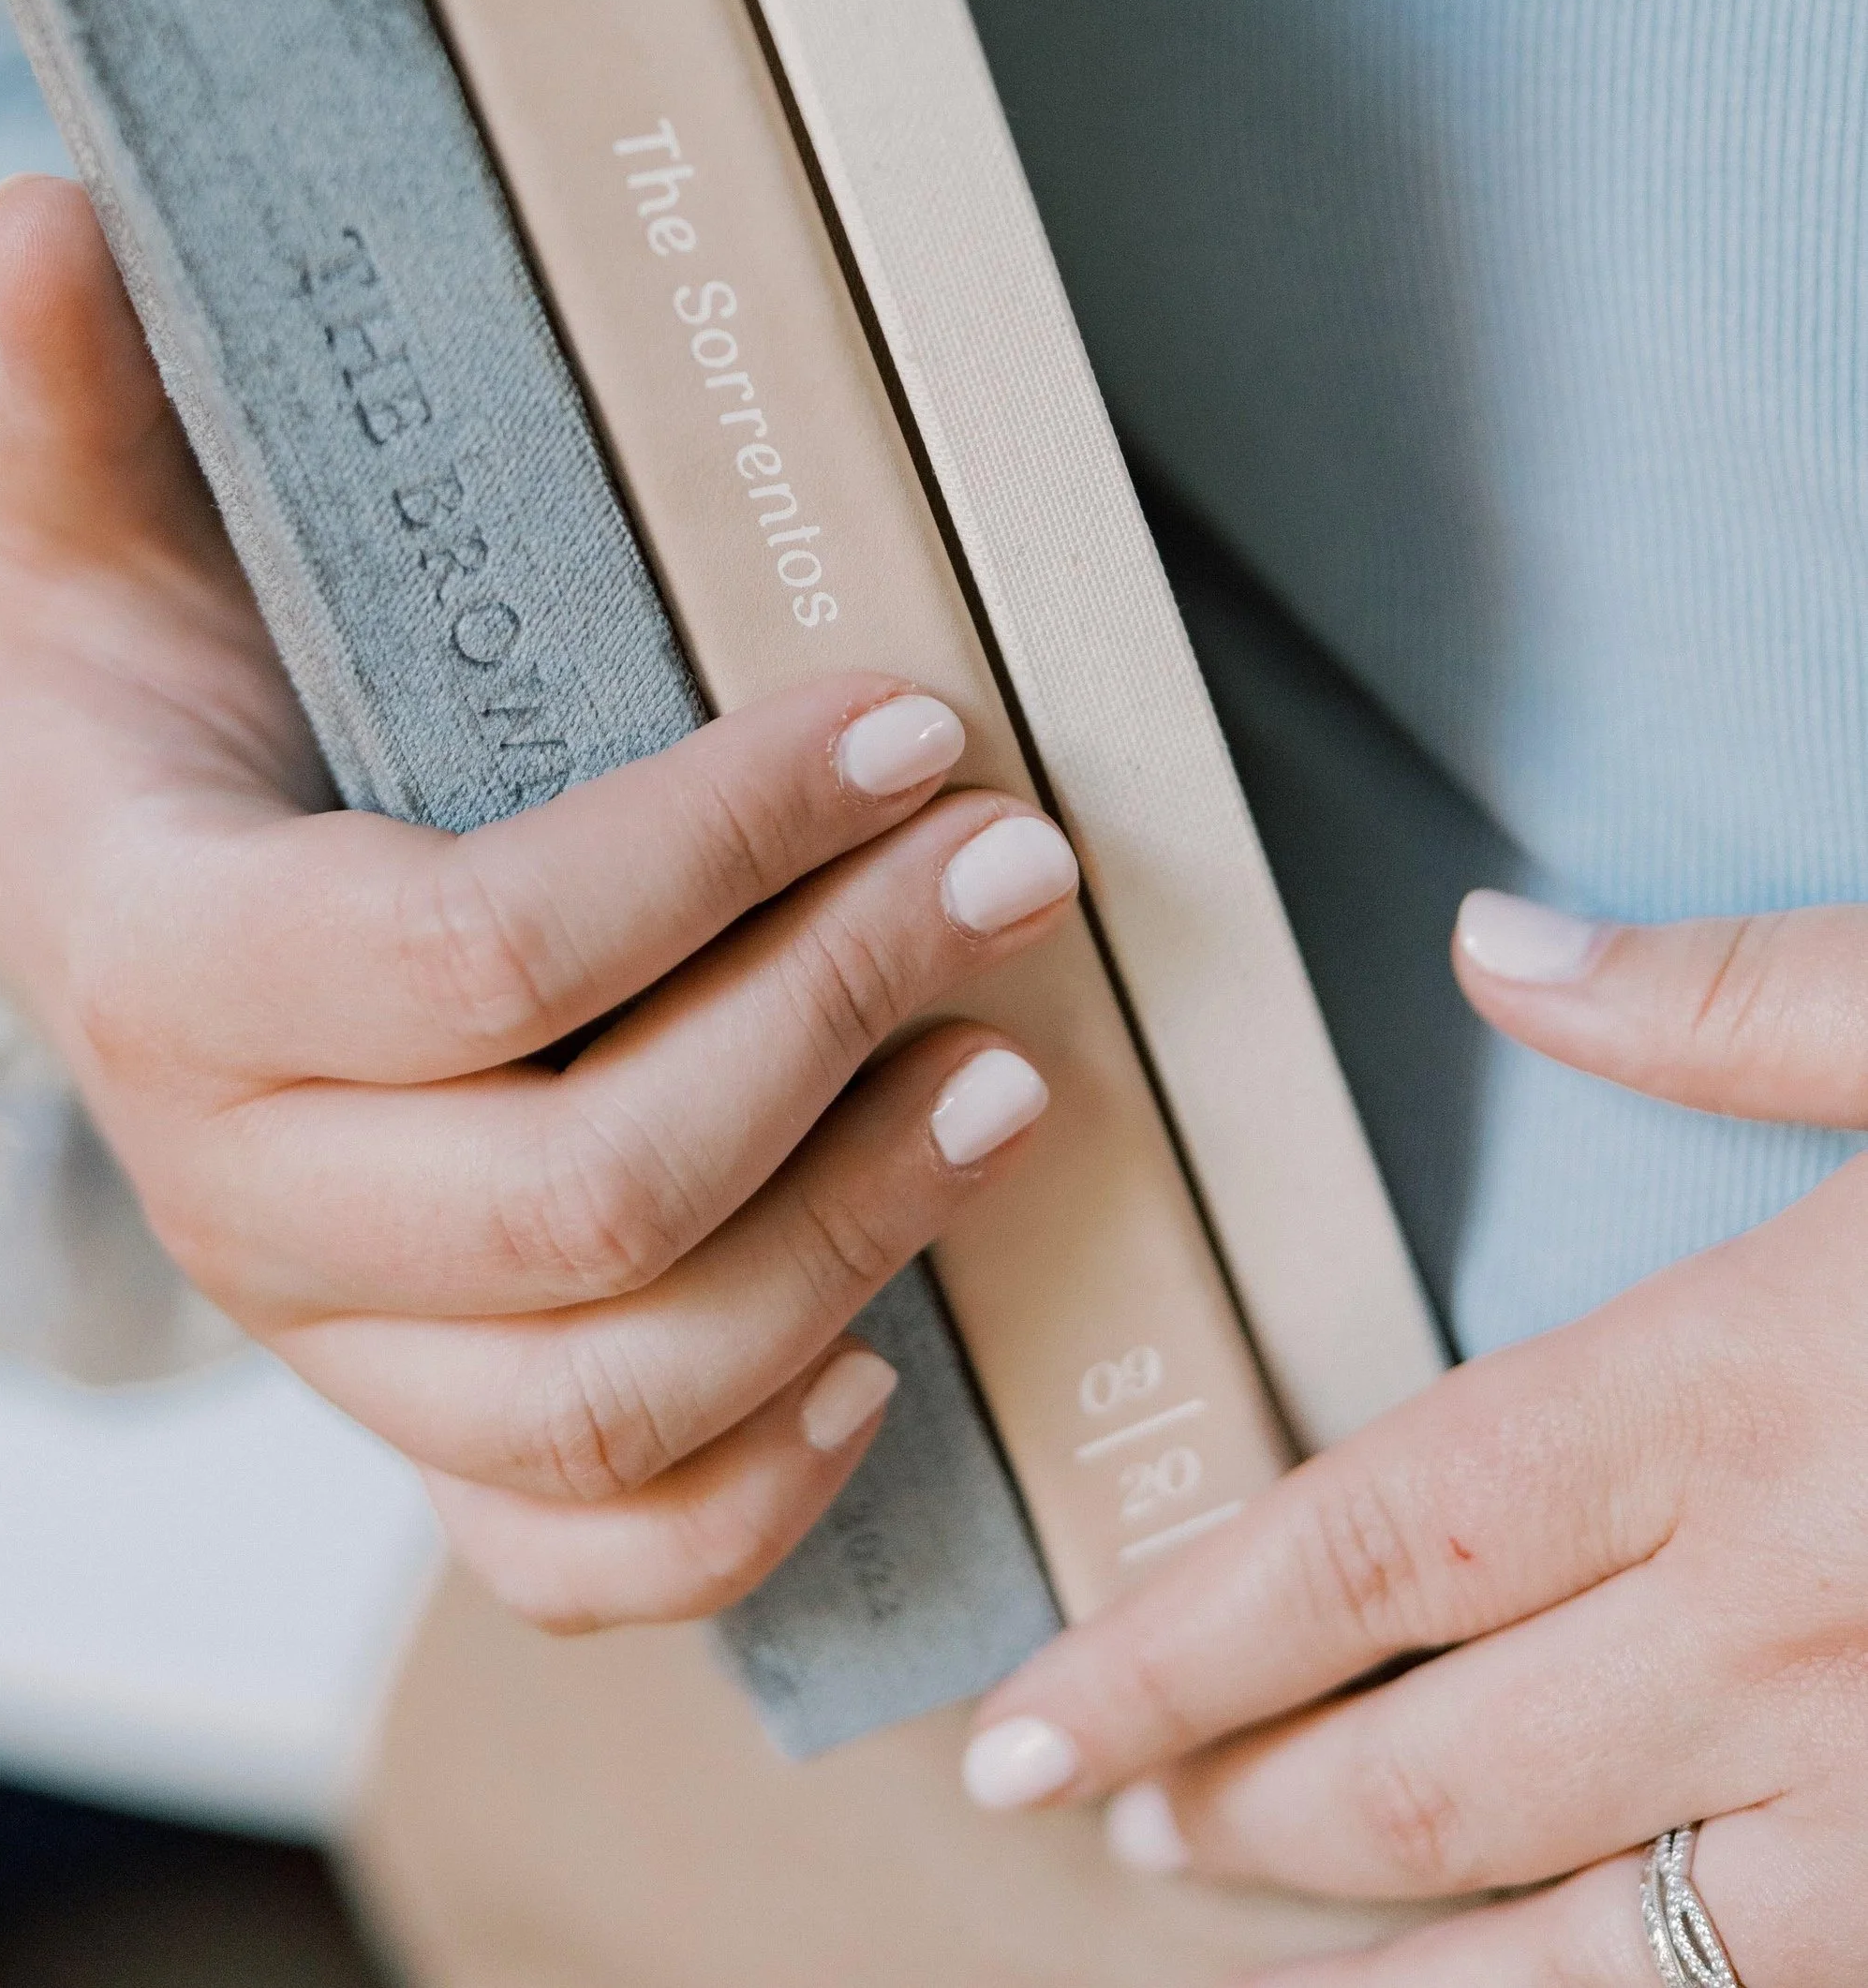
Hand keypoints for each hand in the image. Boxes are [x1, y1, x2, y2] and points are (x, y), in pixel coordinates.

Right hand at [0, 175, 1080, 1630]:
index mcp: (163, 956)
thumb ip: (74, 377)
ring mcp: (323, 1335)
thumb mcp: (70, 510)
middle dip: (830, 1026)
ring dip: (848, 1245)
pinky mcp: (404, 1413)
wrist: (58, 870)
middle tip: (1012, 870)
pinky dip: (743, 1502)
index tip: (905, 724)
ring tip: (1018, 1071)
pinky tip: (886, 1362)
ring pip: (605, 1396)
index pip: (468, 956)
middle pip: (578, 1197)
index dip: (708, 850)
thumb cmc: (106, 673)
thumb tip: (45, 208)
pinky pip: (571, 1551)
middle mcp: (231, 1186)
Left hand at [955, 887, 1867, 1981]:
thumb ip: (1719, 1006)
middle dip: (1244, 1800)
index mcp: (1744, 1395)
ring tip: (1239, 1936)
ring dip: (1396, 1951)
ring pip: (1594, 1935)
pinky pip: (1778, 1986)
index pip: (1379, 1544)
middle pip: (1442, 1763)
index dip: (1186, 1633)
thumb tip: (1490, 949)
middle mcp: (1798, 1622)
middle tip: (1095, 1808)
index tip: (1040, 1701)